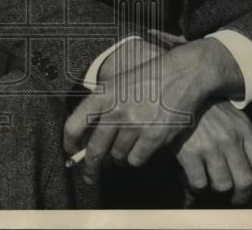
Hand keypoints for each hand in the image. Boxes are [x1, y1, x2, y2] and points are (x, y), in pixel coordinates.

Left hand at [63, 41, 209, 183]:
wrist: (182, 74)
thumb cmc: (149, 77)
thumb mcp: (118, 82)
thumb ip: (103, 105)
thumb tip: (88, 135)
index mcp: (103, 95)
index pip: (74, 125)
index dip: (69, 143)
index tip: (70, 152)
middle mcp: (115, 111)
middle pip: (95, 150)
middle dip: (90, 168)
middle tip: (90, 177)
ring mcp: (135, 125)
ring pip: (117, 157)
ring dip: (119, 158)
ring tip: (125, 150)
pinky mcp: (153, 137)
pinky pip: (136, 159)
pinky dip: (137, 158)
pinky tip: (142, 147)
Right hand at [176, 100, 251, 207]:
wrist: (178, 91)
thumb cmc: (207, 106)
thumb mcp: (232, 116)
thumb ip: (244, 139)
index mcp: (243, 129)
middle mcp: (230, 139)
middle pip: (245, 182)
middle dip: (241, 197)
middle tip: (234, 200)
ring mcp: (210, 146)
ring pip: (222, 186)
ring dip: (216, 191)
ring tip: (209, 185)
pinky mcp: (189, 152)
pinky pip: (199, 184)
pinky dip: (195, 189)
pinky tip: (190, 184)